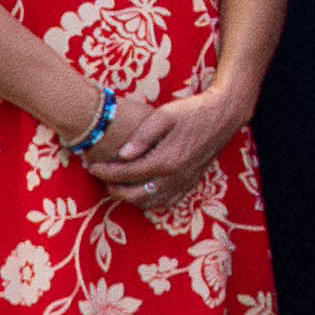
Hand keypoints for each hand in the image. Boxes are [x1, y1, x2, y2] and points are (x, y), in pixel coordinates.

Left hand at [92, 81, 246, 204]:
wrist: (223, 116)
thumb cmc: (192, 111)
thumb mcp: (164, 115)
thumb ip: (142, 136)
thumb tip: (123, 154)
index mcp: (166, 160)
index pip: (128, 173)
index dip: (106, 172)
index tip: (91, 166)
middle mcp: (175, 177)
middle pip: (136, 194)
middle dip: (114, 188)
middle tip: (101, 177)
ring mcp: (184, 183)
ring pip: (151, 203)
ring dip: (130, 197)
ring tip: (117, 184)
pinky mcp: (190, 184)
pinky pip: (166, 202)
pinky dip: (149, 201)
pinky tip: (141, 190)